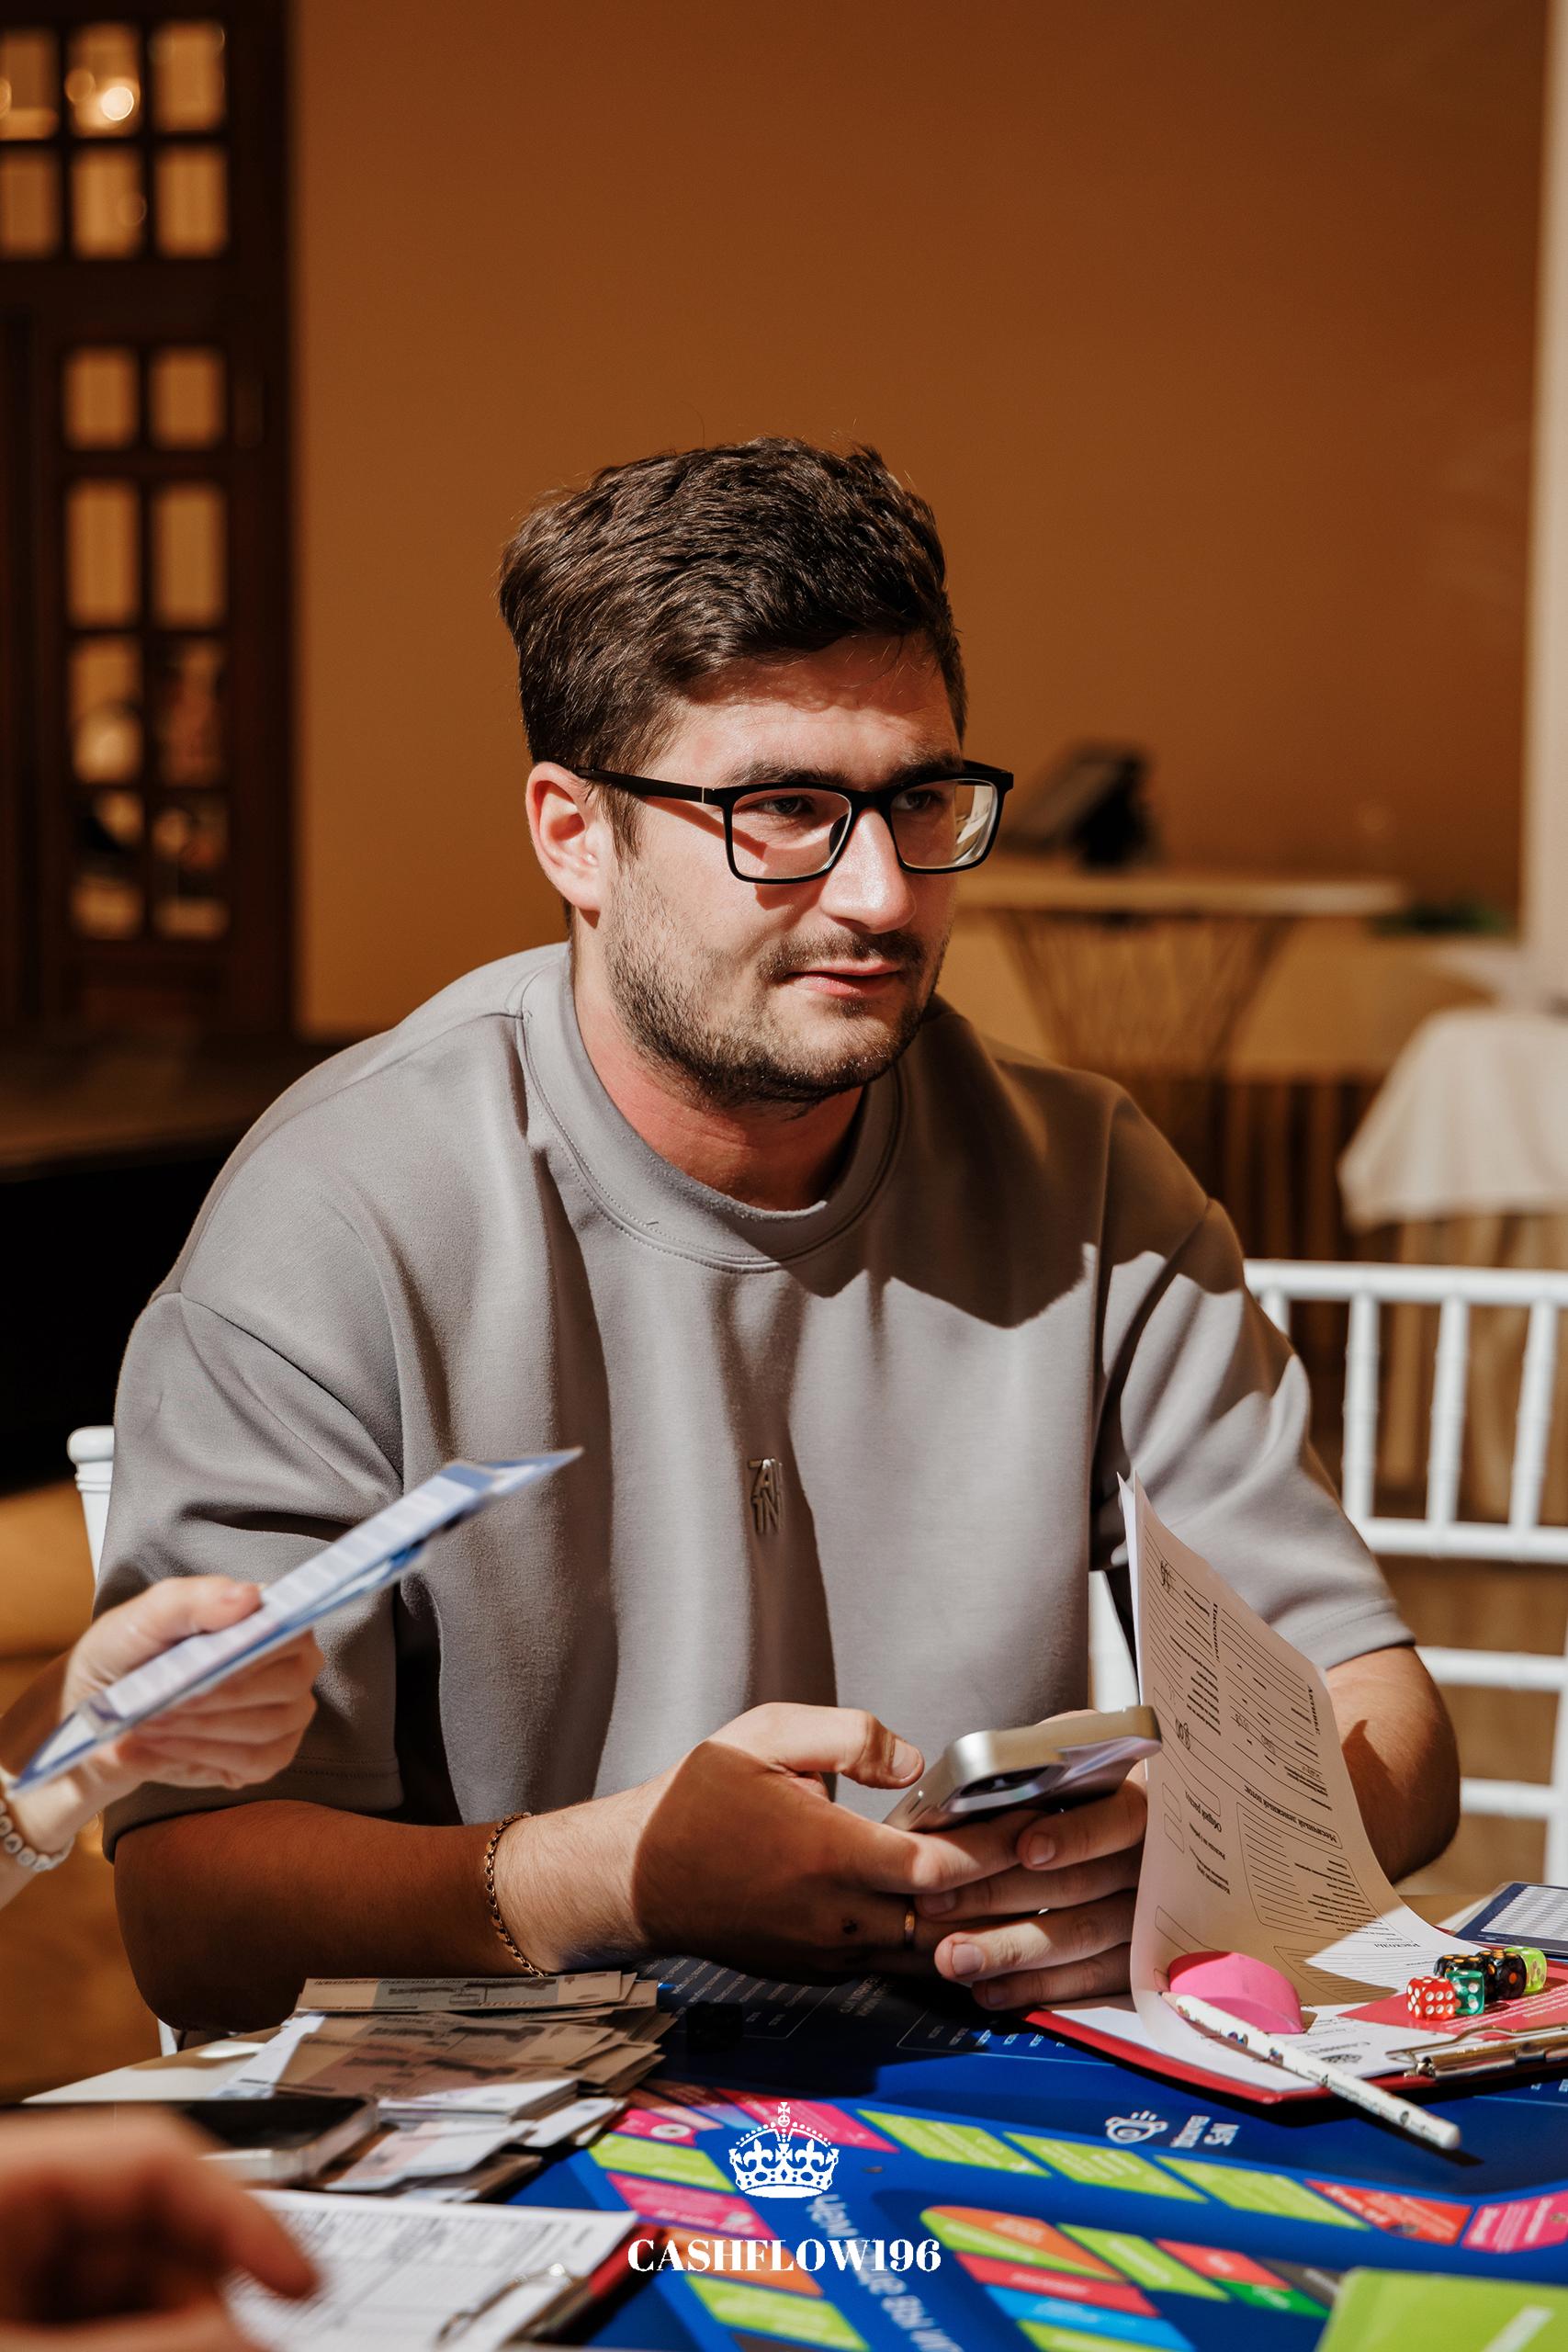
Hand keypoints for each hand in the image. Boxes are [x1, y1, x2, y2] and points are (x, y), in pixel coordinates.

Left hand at [0, 2111, 314, 2348]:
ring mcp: (16, 2258)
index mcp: (10, 2175)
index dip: (243, 2216)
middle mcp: (20, 2200)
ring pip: (142, 2275)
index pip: (157, 2157)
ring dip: (178, 2323)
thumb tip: (258, 2340)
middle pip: (158, 2224)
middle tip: (237, 2348)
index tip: (299, 2282)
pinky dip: (145, 2336)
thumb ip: (151, 2344)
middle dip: (205, 2293)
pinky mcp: (23, 2304)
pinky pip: (109, 2310)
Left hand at [1, 1582, 320, 1855]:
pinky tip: (166, 1744)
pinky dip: (205, 1755)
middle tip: (158, 1702)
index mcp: (269, 1616)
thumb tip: (249, 1597)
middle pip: (285, 1683)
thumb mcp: (142, 1619)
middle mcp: (292, 1663)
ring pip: (268, 1726)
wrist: (100, 1714)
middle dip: (217, 1696)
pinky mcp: (270, 1755)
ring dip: (202, 1729)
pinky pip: (258, 1762)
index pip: (289, 1627)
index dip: (254, 1646)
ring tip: (150, 1724)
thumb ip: (191, 1601)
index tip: (203, 1661)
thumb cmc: (127, 1655)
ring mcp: (287, 1713)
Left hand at [914, 1777, 1145, 2009]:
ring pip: (1079, 1936)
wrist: (1173, 1861)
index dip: (1073, 1835)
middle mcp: (1152, 1866)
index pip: (1117, 1819)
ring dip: (1008, 1949)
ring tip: (953, 1956)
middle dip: (1000, 1895)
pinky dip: (1036, 1988)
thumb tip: (969, 1807)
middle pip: (1080, 1884)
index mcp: (1145, 1808)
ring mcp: (1149, 1920)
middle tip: (937, 1904)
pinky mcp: (1140, 1964)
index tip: (1026, 1848)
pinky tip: (991, 1990)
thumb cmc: (1106, 1808)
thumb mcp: (1089, 1783)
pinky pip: (1089, 1982)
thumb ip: (1045, 1791)